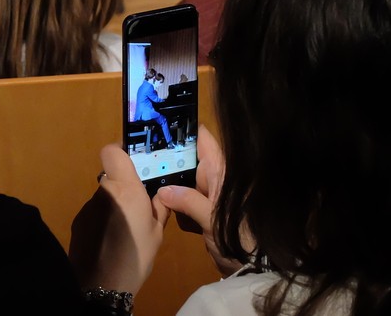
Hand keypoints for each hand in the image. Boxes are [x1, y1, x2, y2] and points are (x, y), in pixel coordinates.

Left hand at [69, 144, 170, 294]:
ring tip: (125, 229)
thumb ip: (160, 207)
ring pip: (104, 197)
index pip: (113, 151)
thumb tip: (162, 192)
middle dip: (124, 186)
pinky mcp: (78, 223)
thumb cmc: (136, 256)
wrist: (102, 286)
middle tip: (138, 206)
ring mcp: (87, 208)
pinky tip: (110, 240)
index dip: (122, 152)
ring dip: (114, 205)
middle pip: (111, 177)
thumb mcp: (157, 232)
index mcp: (126, 188)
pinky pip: (95, 213)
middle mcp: (104, 192)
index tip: (134, 162)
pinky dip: (103, 221)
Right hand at [156, 125, 243, 276]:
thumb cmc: (239, 238)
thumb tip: (162, 191)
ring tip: (142, 179)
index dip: (184, 129)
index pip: (203, 140)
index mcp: (220, 172)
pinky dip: (173, 202)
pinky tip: (157, 203)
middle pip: (186, 159)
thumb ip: (189, 202)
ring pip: (182, 180)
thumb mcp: (213, 219)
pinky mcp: (203, 211)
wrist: (251, 265)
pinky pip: (184, 199)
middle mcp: (214, 178)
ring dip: (167, 184)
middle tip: (139, 157)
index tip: (159, 125)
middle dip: (167, 160)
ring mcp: (208, 194)